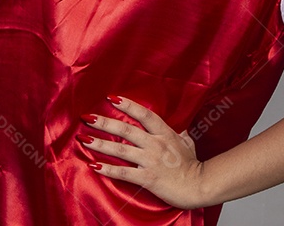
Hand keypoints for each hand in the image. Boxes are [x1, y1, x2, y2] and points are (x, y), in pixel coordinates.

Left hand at [79, 95, 206, 209]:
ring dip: (100, 144)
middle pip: (126, 129)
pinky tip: (94, 166)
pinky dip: (108, 169)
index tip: (111, 98)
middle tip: (87, 117)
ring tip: (84, 139)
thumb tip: (180, 129)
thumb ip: (180, 135)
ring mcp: (150, 160)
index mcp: (165, 133)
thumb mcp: (188, 144)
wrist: (199, 186)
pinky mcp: (147, 177)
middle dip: (105, 123)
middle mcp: (155, 144)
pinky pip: (123, 172)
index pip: (144, 114)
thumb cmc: (193, 166)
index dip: (127, 105)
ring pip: (120, 149)